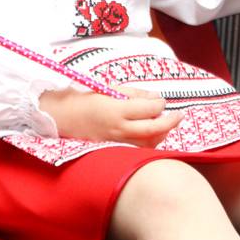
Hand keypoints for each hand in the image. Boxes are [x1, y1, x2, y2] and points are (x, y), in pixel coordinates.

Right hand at [39, 86, 182, 146]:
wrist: (60, 117)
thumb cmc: (84, 98)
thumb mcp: (109, 89)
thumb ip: (134, 94)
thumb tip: (156, 98)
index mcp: (117, 110)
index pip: (149, 109)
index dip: (160, 104)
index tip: (162, 100)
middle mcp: (118, 129)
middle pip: (153, 130)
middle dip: (170, 123)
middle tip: (179, 116)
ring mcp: (116, 143)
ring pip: (148, 144)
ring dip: (161, 134)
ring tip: (167, 124)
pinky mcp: (112, 151)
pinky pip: (137, 150)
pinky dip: (149, 143)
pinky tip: (153, 136)